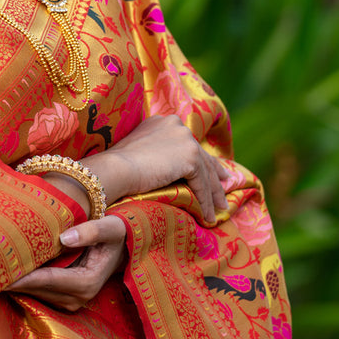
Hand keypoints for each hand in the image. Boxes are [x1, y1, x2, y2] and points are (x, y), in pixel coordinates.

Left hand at [5, 216, 126, 311]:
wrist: (121, 246)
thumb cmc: (115, 234)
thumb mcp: (111, 227)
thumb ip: (91, 231)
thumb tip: (65, 238)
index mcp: (87, 282)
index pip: (48, 280)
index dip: (25, 276)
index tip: (2, 272)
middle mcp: (78, 298)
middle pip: (38, 289)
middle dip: (15, 280)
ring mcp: (71, 302)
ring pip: (36, 293)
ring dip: (17, 283)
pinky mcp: (63, 300)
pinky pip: (39, 292)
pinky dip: (24, 283)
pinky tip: (8, 270)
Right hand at [89, 115, 229, 222]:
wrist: (114, 169)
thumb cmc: (116, 167)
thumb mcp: (137, 152)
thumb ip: (154, 153)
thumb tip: (164, 167)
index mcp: (163, 122)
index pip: (186, 143)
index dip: (200, 159)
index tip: (210, 171)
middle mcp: (176, 124)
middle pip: (201, 154)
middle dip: (214, 174)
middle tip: (224, 188)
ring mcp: (185, 139)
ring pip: (205, 171)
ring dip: (213, 193)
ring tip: (219, 210)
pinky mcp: (190, 156)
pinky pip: (202, 184)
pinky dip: (206, 202)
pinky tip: (208, 216)